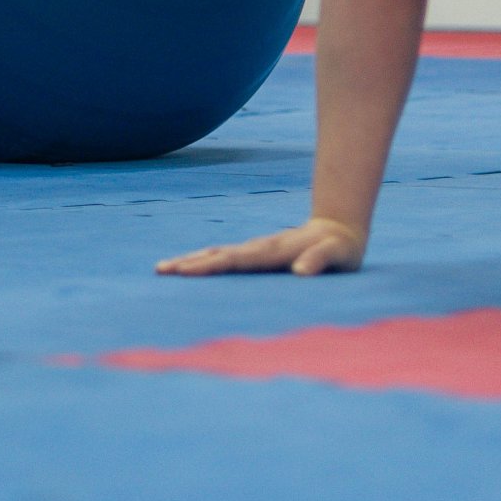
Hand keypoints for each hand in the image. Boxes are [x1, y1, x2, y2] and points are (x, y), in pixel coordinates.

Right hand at [156, 215, 365, 278]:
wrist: (340, 228)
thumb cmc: (341, 247)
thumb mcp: (338, 254)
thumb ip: (320, 260)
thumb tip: (300, 272)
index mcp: (273, 251)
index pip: (235, 259)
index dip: (210, 266)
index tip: (184, 271)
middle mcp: (258, 248)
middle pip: (217, 254)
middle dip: (188, 262)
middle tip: (159, 270)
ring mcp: (255, 250)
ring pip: (216, 253)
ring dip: (190, 261)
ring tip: (163, 269)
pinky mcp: (256, 255)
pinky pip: (224, 258)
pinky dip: (203, 262)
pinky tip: (190, 268)